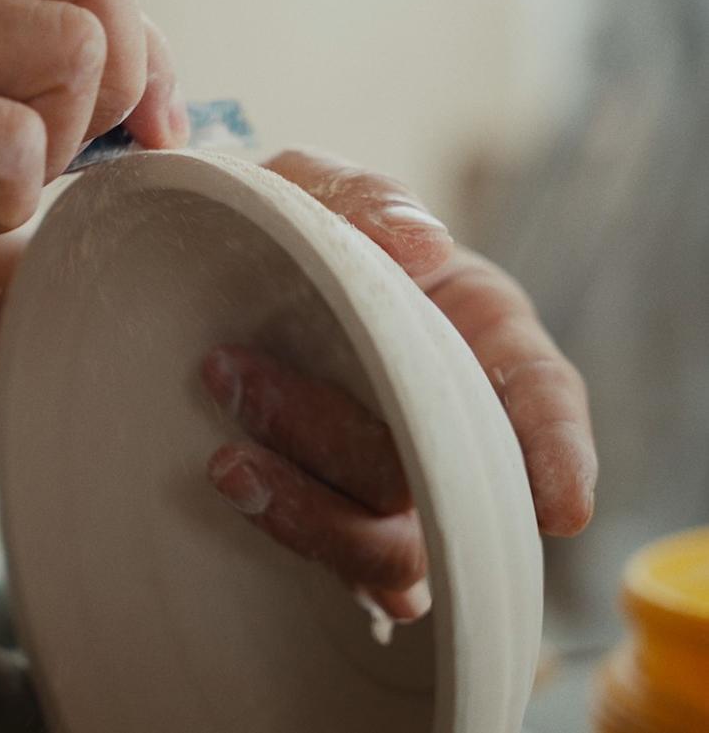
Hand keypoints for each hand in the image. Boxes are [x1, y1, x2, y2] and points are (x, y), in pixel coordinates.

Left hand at [199, 149, 597, 619]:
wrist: (196, 284)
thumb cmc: (282, 230)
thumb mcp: (308, 187)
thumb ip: (362, 201)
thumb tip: (421, 249)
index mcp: (476, 331)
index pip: (540, 395)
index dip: (556, 450)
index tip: (558, 507)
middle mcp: (450, 423)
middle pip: (435, 472)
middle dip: (330, 433)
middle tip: (228, 370)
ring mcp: (396, 489)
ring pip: (389, 542)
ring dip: (305, 504)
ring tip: (222, 457)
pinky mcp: (334, 526)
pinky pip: (337, 568)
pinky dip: (294, 541)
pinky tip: (241, 498)